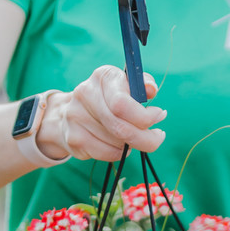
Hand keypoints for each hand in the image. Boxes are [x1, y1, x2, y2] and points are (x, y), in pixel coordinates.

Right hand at [37, 66, 165, 162]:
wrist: (71, 112)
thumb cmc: (109, 98)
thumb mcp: (127, 85)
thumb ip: (143, 85)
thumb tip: (151, 89)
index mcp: (103, 76)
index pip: (122, 104)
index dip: (145, 116)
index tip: (159, 116)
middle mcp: (85, 93)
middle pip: (121, 127)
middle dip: (146, 137)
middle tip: (157, 137)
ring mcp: (76, 117)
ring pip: (116, 143)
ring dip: (131, 144)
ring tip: (132, 136)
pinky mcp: (73, 139)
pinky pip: (107, 154)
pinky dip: (120, 153)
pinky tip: (119, 144)